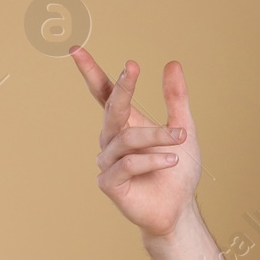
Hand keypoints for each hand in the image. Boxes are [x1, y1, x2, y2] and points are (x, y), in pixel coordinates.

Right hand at [71, 45, 200, 238]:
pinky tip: (171, 160)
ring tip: (181, 139)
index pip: (103, 94)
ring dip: (157, 137)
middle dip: (122, 87)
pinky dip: (151, 160)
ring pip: (127, 138)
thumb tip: (172, 63)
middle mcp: (111, 139)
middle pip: (111, 108)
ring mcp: (107, 161)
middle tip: (132, 67)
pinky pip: (127, 164)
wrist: (178, 209)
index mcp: (124, 124)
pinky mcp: (109, 183)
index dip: (90, 72)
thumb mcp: (184, 129)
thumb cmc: (178, 170)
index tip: (76, 50)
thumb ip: (176, 98)